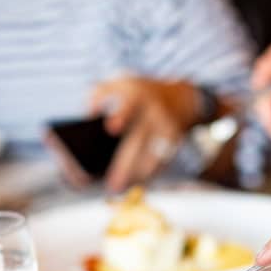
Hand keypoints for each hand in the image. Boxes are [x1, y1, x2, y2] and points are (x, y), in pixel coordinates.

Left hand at [89, 77, 199, 191]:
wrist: (182, 98)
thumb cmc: (141, 94)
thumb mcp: (120, 83)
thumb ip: (99, 94)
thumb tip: (89, 115)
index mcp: (138, 95)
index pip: (130, 104)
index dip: (122, 114)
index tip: (111, 127)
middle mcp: (154, 111)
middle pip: (139, 139)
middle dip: (125, 164)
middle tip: (112, 184)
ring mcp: (166, 128)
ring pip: (152, 156)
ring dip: (136, 174)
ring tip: (119, 187)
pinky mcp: (174, 142)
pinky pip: (161, 162)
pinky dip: (148, 174)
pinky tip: (135, 183)